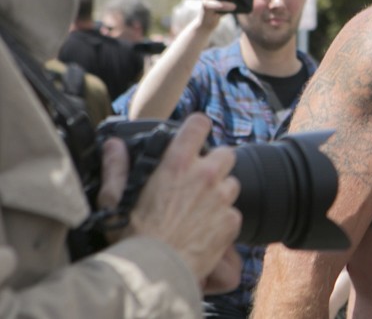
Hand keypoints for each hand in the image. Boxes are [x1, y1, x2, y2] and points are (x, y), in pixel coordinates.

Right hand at [125, 114, 241, 290]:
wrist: (154, 272)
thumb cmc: (132, 237)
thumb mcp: (115, 199)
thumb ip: (116, 167)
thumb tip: (114, 146)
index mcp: (178, 163)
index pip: (198, 124)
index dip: (196, 128)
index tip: (193, 136)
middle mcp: (206, 175)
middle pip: (226, 153)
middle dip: (215, 163)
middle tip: (198, 179)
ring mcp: (222, 198)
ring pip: (232, 183)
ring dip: (220, 192)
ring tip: (199, 208)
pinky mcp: (231, 221)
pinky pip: (233, 213)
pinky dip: (223, 219)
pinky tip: (204, 230)